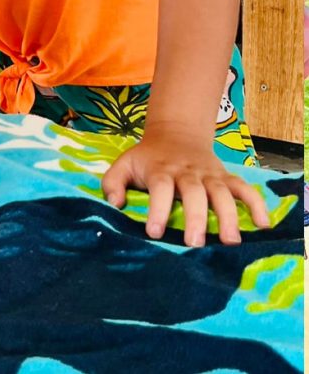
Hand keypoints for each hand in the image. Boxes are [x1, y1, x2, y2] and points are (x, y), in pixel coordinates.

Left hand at [100, 126, 270, 246]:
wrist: (175, 132)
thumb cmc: (147, 158)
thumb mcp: (124, 163)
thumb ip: (113, 182)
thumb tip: (115, 204)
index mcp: (161, 170)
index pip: (160, 187)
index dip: (158, 208)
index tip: (154, 232)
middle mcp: (186, 172)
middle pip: (193, 192)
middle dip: (195, 216)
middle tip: (195, 243)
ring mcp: (209, 174)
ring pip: (221, 191)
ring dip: (228, 215)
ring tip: (230, 241)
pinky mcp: (225, 177)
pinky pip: (244, 188)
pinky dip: (256, 204)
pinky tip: (263, 224)